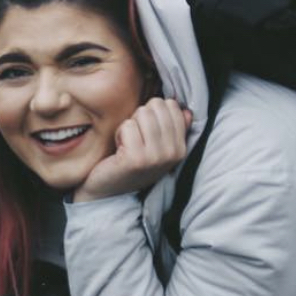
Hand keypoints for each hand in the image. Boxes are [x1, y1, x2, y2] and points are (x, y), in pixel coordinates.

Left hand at [74, 98, 191, 201]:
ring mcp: (154, 157)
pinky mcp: (135, 159)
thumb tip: (186, 111)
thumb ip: (174, 128)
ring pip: (142, 113)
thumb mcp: (157, 147)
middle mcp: (171, 154)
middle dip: (140, 117)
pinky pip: (127, 126)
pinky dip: (119, 134)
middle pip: (156, 106)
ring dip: (130, 125)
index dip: (153, 112)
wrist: (108, 190)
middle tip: (135, 138)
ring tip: (128, 143)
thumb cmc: (131, 163)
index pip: (172, 106)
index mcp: (180, 148)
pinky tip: (119, 151)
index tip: (147, 132)